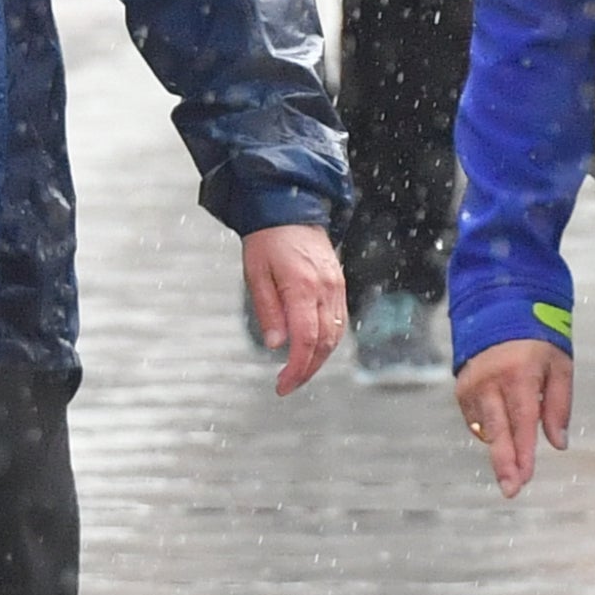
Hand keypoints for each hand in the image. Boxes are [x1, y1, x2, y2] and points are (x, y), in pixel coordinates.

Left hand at [245, 224, 346, 393]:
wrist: (289, 208)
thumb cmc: (266, 240)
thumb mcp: (255, 274)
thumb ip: (268, 311)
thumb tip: (277, 346)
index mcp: (303, 287)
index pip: (306, 340)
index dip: (296, 369)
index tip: (282, 386)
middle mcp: (326, 289)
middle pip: (325, 344)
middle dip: (307, 370)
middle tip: (287, 385)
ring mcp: (336, 287)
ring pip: (335, 336)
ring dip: (318, 360)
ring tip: (297, 372)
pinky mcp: (338, 285)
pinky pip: (338, 322)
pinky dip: (327, 342)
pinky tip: (311, 351)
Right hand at [456, 341, 574, 496]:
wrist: (499, 310)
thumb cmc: (537, 340)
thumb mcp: (560, 366)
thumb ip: (559, 406)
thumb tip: (558, 443)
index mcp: (519, 374)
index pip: (522, 421)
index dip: (523, 452)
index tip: (525, 478)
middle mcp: (491, 381)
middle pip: (497, 431)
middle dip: (504, 463)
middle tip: (510, 490)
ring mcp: (472, 385)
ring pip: (485, 429)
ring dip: (499, 451)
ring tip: (512, 471)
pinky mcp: (462, 389)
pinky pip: (476, 420)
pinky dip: (490, 431)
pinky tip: (503, 433)